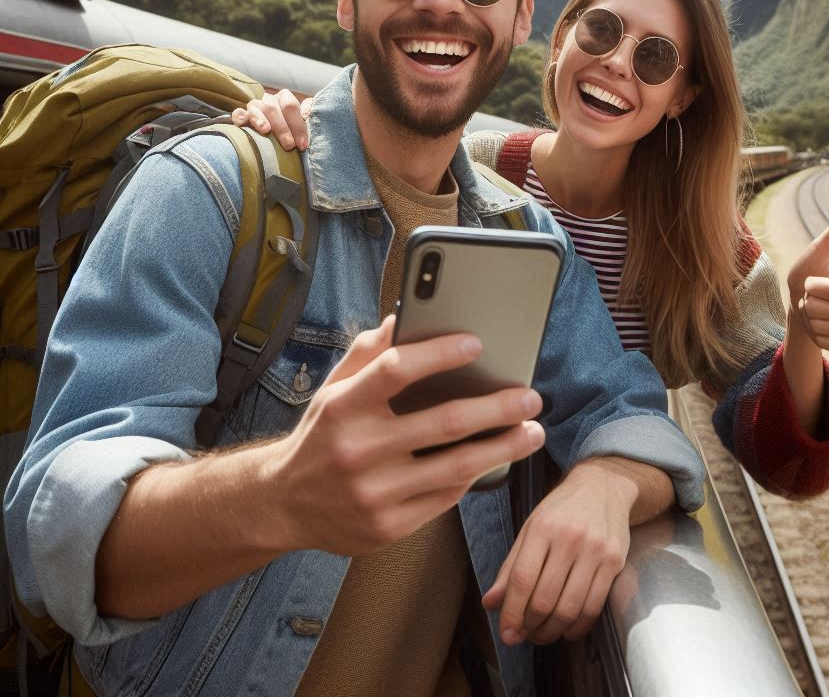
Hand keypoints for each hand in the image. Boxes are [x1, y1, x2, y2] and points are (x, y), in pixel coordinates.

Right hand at [231, 88, 311, 149]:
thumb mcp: (305, 124)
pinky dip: (240, 116)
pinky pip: (238, 113)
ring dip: (260, 119)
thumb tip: (309, 112)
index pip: (291, 106)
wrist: (279, 141)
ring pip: (256, 107)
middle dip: (282, 128)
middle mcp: (269, 100)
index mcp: (285, 98)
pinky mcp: (242, 116)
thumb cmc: (295, 133)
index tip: (302, 144)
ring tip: (266, 131)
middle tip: (289, 146)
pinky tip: (243, 122)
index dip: (297, 125)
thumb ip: (308, 116)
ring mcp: (255, 107)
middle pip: (273, 108)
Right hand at [265, 316, 545, 555]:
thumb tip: (405, 316)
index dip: (440, 353)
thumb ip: (369, 351)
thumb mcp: (334, 387)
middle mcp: (357, 449)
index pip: (396, 370)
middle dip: (497, 408)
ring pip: (456, 467)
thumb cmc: (322, 434)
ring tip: (532, 431)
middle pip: (443, 423)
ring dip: (503, 447)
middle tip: (530, 397)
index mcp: (343, 406)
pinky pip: (446, 497)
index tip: (477, 343)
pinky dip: (476, 476)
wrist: (283, 504)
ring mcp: (374, 492)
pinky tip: (496, 458)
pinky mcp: (388, 526)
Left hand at [481, 460, 635, 645]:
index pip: (522, 579)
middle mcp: (570, 538)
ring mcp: (595, 551)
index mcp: (543, 527)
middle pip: (545, 598)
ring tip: (541, 634)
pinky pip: (594, 606)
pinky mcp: (615, 563)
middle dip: (529, 626)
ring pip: (570, 608)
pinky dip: (577, 627)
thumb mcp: (530, 528)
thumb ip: (510, 567)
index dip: (511, 612)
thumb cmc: (562, 509)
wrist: (603, 487)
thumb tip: (490, 603)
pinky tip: (566, 629)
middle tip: (522, 635)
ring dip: (552, 631)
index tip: (506, 632)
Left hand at [786, 198, 828, 353]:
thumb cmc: (810, 272)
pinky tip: (819, 325)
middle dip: (808, 302)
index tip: (812, 282)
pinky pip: (827, 344)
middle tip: (813, 297)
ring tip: (815, 309)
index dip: (815, 287)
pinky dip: (815, 335)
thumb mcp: (819, 249)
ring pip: (824, 328)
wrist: (800, 302)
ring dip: (809, 318)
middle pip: (826, 311)